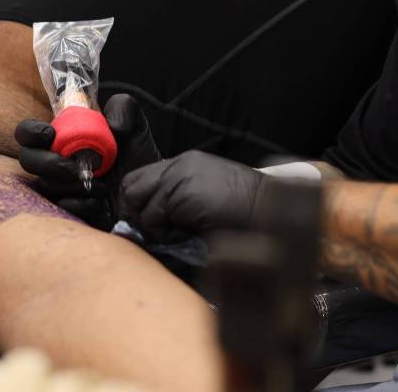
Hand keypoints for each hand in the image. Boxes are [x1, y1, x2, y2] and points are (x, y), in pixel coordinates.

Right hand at [15, 94, 160, 228]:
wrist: (149, 195)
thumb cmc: (138, 160)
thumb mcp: (136, 128)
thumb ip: (124, 108)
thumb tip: (111, 123)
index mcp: (63, 138)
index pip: (28, 132)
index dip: (30, 132)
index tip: (50, 134)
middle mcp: (55, 161)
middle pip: (28, 160)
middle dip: (48, 163)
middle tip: (74, 168)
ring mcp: (59, 188)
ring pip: (44, 186)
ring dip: (72, 185)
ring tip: (102, 186)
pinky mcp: (68, 212)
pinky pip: (61, 208)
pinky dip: (80, 204)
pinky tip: (99, 203)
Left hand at [119, 151, 269, 242]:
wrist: (267, 211)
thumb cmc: (244, 211)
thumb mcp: (208, 195)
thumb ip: (181, 197)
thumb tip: (153, 219)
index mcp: (185, 163)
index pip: (142, 177)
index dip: (139, 201)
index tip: (148, 221)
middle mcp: (177, 165)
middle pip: (130, 184)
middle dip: (136, 210)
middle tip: (155, 229)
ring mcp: (175, 177)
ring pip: (135, 200)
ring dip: (149, 222)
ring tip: (173, 232)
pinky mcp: (176, 193)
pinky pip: (151, 217)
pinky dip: (162, 232)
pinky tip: (184, 234)